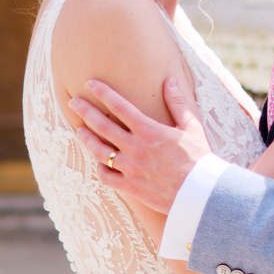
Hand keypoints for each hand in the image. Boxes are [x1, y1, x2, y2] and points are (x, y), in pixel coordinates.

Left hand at [67, 76, 211, 212]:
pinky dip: (100, 169)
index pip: (120, 106)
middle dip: (85, 111)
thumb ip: (177, 103)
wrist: (200, 193)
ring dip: (86, 138)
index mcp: (149, 130)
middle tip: (73, 102)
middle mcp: (135, 148)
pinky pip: (106, 177)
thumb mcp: (191, 126)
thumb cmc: (199, 157)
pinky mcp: (130, 186)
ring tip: (79, 130)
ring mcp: (130, 168)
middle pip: (102, 126)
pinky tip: (98, 162)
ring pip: (99, 151)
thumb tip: (170, 81)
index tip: (90, 83)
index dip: (103, 93)